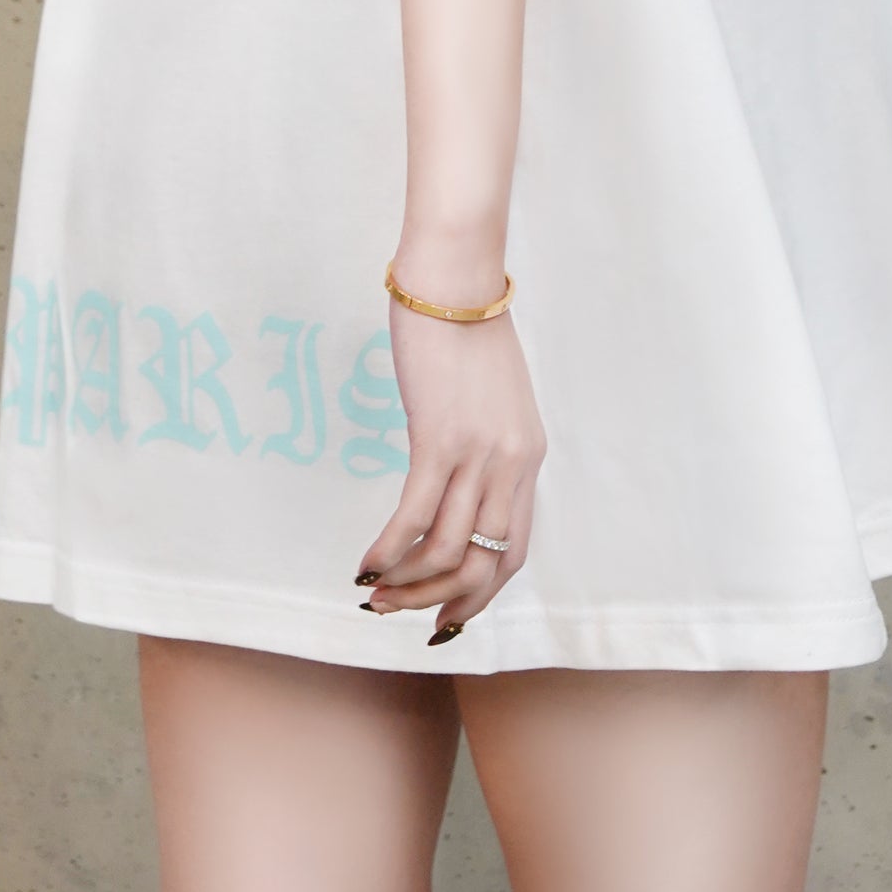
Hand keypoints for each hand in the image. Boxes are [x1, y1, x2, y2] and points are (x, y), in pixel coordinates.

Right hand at [356, 294, 545, 639]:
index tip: (445, 614)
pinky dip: (387, 550)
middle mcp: (512, 464)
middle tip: (399, 614)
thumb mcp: (493, 400)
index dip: (480, 594)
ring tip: (374, 596)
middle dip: (439, 601)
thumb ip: (484, 447)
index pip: (514, 552)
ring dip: (407, 584)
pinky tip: (363, 565)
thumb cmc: (465, 330)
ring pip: (447, 550)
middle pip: (484, 565)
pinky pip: (414, 516)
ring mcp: (478, 453)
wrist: (454, 277)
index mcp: (529, 457)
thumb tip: (452, 485)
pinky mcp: (439, 437)